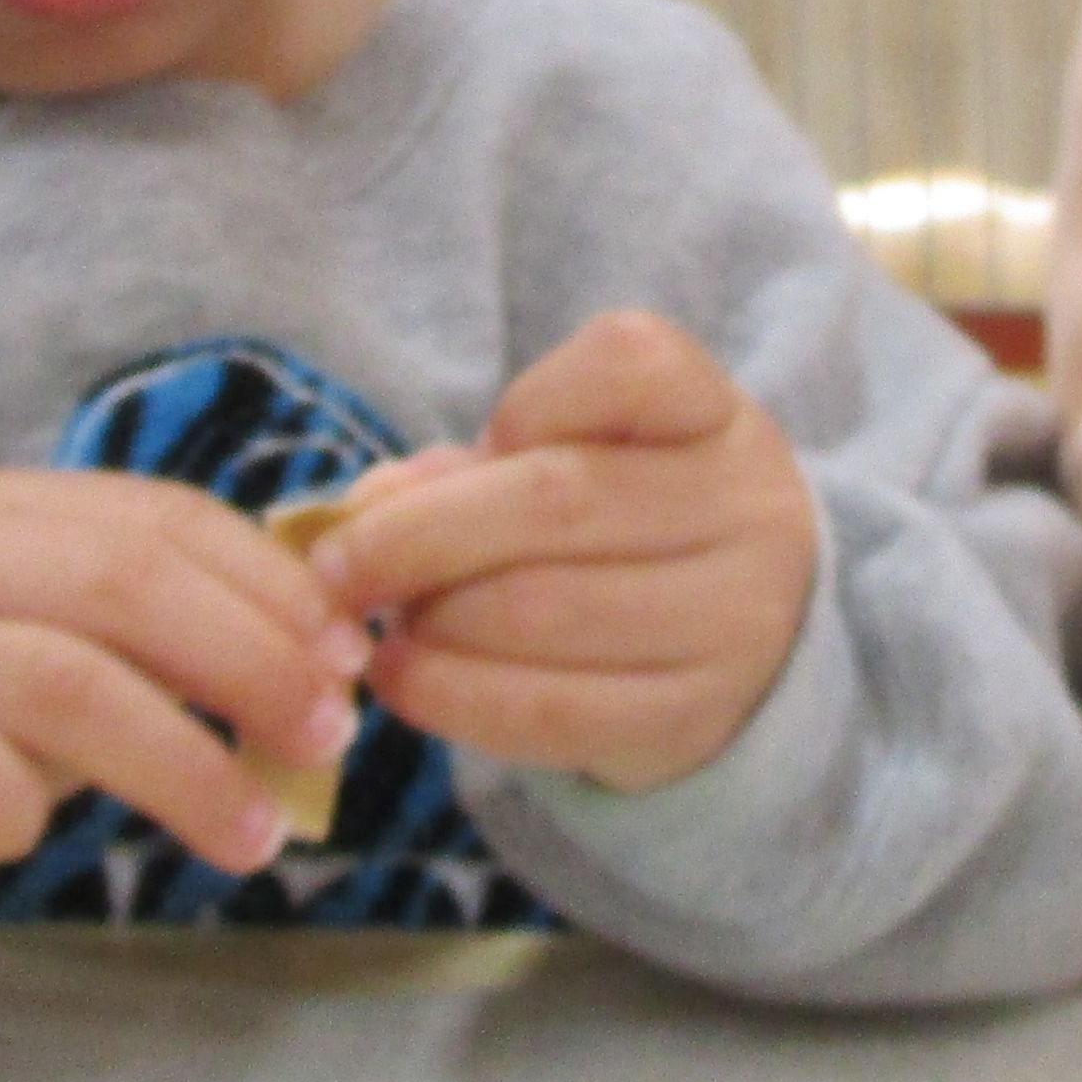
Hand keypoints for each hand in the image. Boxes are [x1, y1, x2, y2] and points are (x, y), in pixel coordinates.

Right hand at [0, 469, 366, 957]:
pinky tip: (45, 841)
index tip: (352, 657)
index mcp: (2, 508)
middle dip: (248, 662)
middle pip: (123, 586)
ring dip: (185, 763)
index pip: (163, 519)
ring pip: (64, 683)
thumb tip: (341, 646)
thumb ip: (181, 623)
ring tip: (258, 832)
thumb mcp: (78, 646)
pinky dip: (28, 811)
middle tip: (326, 739)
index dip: (272, 586)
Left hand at [312, 311, 819, 793]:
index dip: (531, 399)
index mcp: (716, 416)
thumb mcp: (569, 463)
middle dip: (418, 536)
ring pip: (543, 611)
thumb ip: (468, 468)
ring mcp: (732, 620)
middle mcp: (745, 509)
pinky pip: (548, 711)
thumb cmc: (622, 527)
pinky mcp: (692, 718)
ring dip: (430, 621)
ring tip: (381, 623)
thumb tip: (364, 507)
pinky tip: (402, 678)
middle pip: (558, 499)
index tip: (481, 446)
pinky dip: (449, 696)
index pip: (628, 362)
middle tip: (336, 566)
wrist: (740, 644)